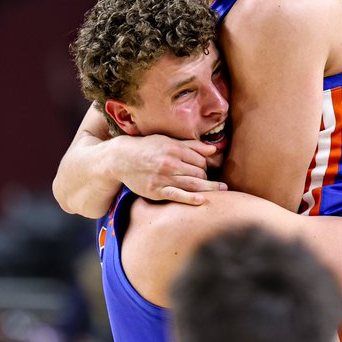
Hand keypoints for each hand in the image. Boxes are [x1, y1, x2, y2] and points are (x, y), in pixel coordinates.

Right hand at [113, 133, 228, 204]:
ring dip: (207, 188)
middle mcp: (170, 163)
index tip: (205, 168)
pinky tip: (202, 200)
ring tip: (220, 190)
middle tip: (208, 180)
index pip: (200, 159)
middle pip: (198, 173)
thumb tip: (213, 149)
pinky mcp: (156, 191)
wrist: (121, 158)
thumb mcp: (167, 141)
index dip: (205, 164)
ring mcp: (163, 178)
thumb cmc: (146, 148)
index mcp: (174, 149)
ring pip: (192, 184)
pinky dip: (190, 199)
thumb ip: (191, 145)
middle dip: (206, 177)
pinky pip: (177, 196)